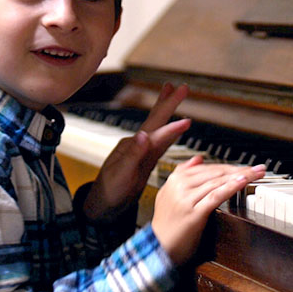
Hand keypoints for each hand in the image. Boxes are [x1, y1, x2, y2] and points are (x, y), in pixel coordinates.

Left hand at [83, 83, 190, 221]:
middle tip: (182, 86)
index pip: (155, 134)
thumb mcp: (120, 174)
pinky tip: (174, 128)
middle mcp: (138, 145)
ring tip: (174, 94)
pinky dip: (169, 132)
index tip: (188, 122)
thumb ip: (132, 155)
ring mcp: (142, 152)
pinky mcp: (146, 161)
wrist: (105, 205)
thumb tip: (143, 135)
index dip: (171, 129)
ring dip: (167, 111)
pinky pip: (161, 142)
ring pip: (159, 128)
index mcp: (132, 147)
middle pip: (156, 120)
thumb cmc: (109, 191)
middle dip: (169, 103)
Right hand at [152, 157, 265, 265]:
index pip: (208, 168)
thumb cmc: (167, 224)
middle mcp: (179, 185)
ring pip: (217, 182)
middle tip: (259, 168)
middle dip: (239, 169)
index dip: (229, 166)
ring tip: (257, 174)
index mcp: (175, 179)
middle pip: (215, 173)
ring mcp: (185, 198)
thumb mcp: (169, 194)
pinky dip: (230, 187)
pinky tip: (242, 182)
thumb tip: (198, 158)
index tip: (245, 167)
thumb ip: (182, 174)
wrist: (158, 247)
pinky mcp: (193, 213)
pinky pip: (215, 196)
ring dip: (240, 176)